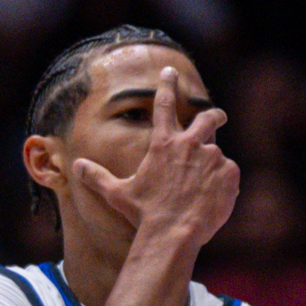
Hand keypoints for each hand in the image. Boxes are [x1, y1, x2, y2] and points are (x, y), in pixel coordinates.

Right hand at [73, 67, 238, 247]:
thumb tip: (76, 166)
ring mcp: (212, 157)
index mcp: (163, 143)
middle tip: (219, 117)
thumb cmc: (144, 213)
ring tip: (203, 192)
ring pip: (216, 156)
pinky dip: (224, 185)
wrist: (173, 233)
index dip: (167, 84)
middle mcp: (190, 143)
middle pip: (208, 118)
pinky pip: (230, 175)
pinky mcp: (230, 173)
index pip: (164, 104)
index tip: (171, 71)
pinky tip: (214, 201)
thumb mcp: (118, 193)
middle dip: (214, 115)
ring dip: (212, 168)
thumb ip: (98, 177)